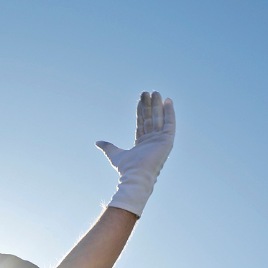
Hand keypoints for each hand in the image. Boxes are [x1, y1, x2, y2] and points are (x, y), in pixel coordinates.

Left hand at [96, 91, 174, 215]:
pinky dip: (170, 112)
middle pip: (151, 118)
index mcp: (143, 143)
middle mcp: (153, 140)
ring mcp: (161, 140)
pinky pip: (170, 123)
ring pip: (159, 118)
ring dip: (158, 105)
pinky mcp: (168, 140)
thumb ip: (108, 147)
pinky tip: (168, 101)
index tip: (140, 99)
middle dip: (149, 105)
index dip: (141, 111)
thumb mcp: (114, 155)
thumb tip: (97, 142)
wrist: (135, 175)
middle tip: (148, 92)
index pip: (142, 123)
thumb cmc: (126, 169)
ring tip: (156, 92)